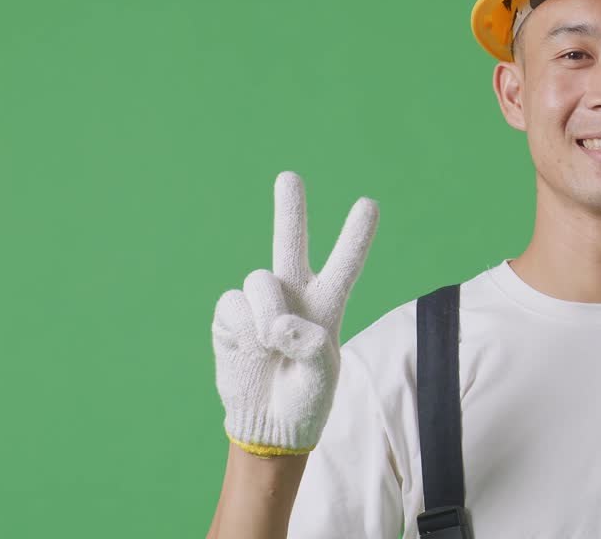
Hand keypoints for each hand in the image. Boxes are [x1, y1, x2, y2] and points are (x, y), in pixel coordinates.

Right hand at [212, 170, 378, 455]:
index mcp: (327, 304)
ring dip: (268, 312)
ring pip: (260, 279)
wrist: (268, 423)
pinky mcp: (231, 317)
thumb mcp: (322, 375)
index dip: (356, 236)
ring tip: (273, 343)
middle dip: (289, 209)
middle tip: (288, 176)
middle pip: (290, 242)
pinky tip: (250, 348)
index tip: (369, 204)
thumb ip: (309, 346)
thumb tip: (278, 322)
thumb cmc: (306, 397)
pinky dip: (242, 328)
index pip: (345, 264)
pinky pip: (233, 305)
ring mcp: (260, 303)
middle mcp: (294, 295)